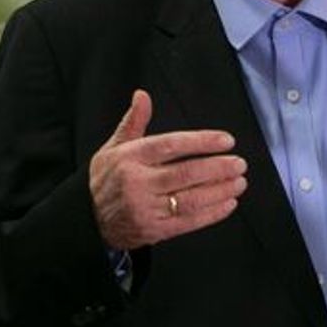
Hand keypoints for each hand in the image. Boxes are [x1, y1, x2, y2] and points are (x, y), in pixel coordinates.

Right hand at [89, 89, 247, 249]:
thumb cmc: (105, 179)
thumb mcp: (112, 147)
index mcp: (130, 157)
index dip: (201, 141)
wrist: (87, 220)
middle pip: (186, 173)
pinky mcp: (153, 230)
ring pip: (190, 199)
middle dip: (218, 168)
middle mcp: (138, 182)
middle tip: (239, 163)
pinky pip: (187, 222)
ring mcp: (146, 208)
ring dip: (219, 190)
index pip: (171, 145)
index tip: (226, 140)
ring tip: (239, 182)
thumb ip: (133, 122)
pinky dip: (211, 214)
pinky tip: (228, 204)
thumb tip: (142, 95)